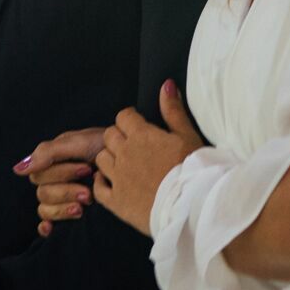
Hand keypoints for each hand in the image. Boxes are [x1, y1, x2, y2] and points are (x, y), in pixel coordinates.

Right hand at [13, 127, 105, 237]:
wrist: (131, 158)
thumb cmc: (106, 146)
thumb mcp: (81, 142)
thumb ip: (50, 152)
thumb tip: (17, 170)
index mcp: (54, 160)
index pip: (40, 174)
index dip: (62, 173)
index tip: (86, 169)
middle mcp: (54, 178)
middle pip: (43, 193)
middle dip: (66, 192)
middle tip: (88, 193)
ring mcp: (61, 196)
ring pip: (44, 208)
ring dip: (62, 209)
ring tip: (84, 206)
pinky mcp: (67, 210)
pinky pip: (46, 222)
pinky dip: (46, 226)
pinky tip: (52, 229)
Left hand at [92, 81, 204, 235]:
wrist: (188, 205)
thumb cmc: (191, 169)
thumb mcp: (187, 135)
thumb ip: (173, 110)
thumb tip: (166, 84)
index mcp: (141, 136)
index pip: (123, 117)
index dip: (129, 119)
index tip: (137, 124)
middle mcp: (124, 154)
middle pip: (109, 136)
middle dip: (118, 136)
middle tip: (131, 143)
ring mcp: (118, 178)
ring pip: (100, 159)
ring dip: (109, 157)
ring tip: (121, 162)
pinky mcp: (116, 201)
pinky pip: (98, 188)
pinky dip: (100, 183)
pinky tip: (109, 182)